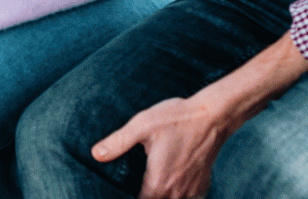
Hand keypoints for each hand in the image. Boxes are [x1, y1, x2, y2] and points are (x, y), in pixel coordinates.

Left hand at [92, 31, 307, 198]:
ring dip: (160, 196)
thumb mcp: (141, 126)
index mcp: (158, 182)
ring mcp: (191, 192)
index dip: (125, 198)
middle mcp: (176, 193)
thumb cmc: (175, 119)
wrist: (211, 117)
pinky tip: (166, 182)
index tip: (119, 190)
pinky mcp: (201, 186)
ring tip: (147, 183)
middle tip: (132, 184)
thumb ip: (118, 142)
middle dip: (142, 196)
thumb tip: (96, 155)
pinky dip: (175, 195)